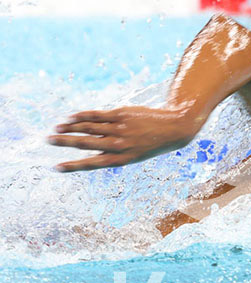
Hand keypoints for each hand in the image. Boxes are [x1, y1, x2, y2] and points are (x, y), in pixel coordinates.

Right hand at [48, 106, 194, 171]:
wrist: (171, 130)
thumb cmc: (148, 144)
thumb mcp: (131, 154)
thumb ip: (111, 151)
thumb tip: (87, 146)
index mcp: (121, 159)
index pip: (91, 164)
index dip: (72, 166)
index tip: (56, 167)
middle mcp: (118, 145)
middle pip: (85, 143)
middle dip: (65, 143)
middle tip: (47, 140)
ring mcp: (119, 129)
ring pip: (88, 127)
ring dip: (70, 128)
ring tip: (56, 129)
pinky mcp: (121, 115)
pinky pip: (96, 115)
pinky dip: (81, 116)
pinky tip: (70, 117)